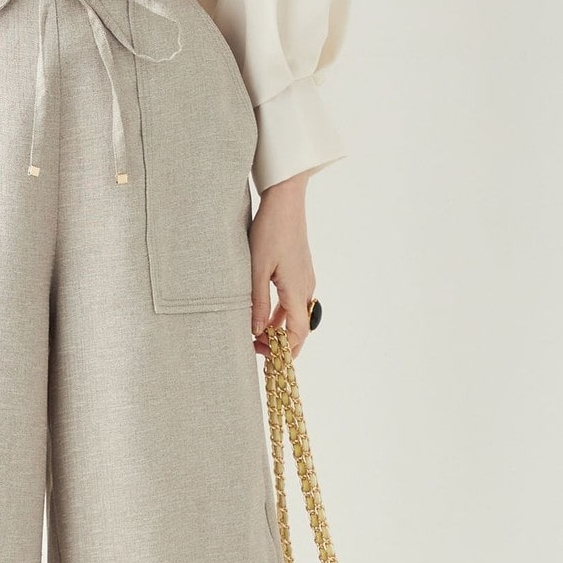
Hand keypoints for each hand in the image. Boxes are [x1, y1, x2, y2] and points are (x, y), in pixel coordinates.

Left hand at [249, 170, 315, 359]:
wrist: (285, 201)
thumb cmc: (269, 231)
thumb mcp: (255, 270)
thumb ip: (256, 303)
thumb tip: (256, 332)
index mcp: (296, 290)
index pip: (299, 333)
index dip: (286, 352)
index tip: (269, 361)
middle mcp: (306, 288)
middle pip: (299, 328)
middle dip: (280, 345)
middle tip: (258, 353)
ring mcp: (305, 279)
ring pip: (295, 315)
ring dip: (279, 330)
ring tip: (257, 339)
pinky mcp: (300, 271)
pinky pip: (292, 301)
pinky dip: (280, 315)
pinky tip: (264, 318)